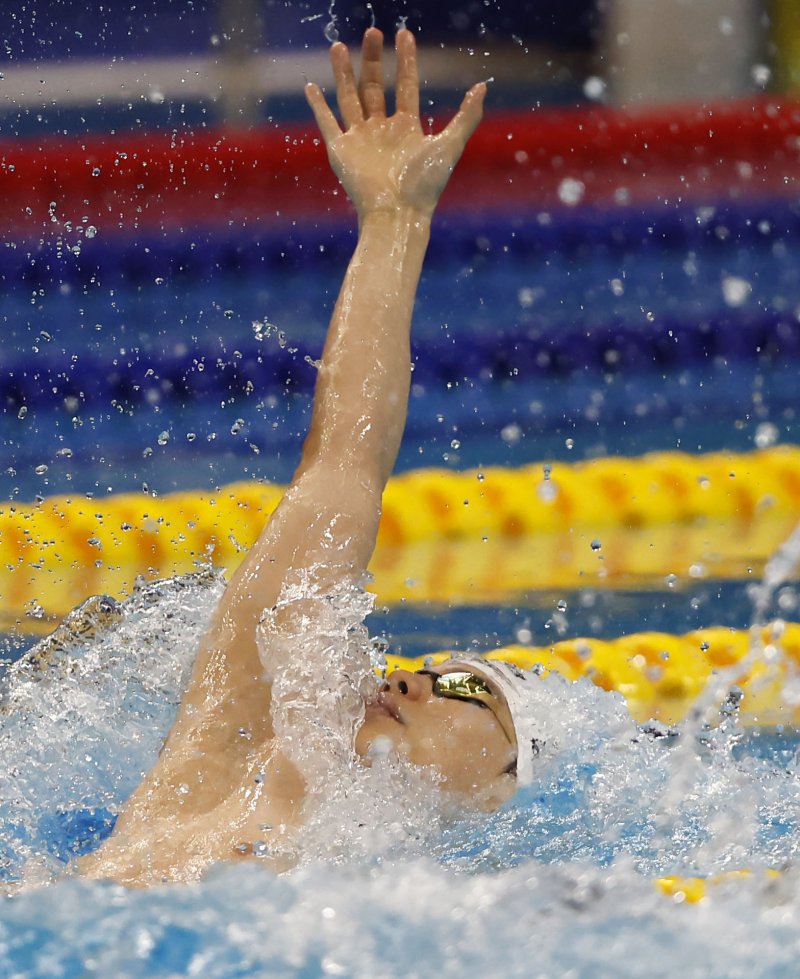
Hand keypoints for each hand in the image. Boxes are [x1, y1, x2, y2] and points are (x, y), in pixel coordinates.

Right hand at [305, 27, 485, 220]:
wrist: (397, 213)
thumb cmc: (425, 185)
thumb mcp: (450, 145)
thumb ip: (467, 117)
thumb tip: (482, 86)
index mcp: (407, 129)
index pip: (405, 86)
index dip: (405, 61)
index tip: (404, 35)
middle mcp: (381, 132)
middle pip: (374, 87)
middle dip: (372, 60)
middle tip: (372, 31)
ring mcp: (359, 140)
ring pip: (348, 98)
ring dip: (343, 73)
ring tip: (337, 45)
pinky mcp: (340, 151)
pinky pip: (327, 122)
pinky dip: (318, 105)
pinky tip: (310, 87)